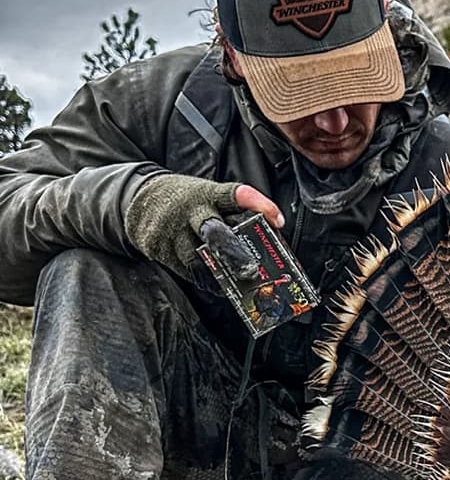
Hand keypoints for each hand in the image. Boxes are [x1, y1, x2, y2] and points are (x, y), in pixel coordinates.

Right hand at [124, 173, 284, 281]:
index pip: (235, 195)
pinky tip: (219, 284)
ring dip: (221, 275)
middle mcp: (190, 211)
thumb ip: (235, 214)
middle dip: (236, 254)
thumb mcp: (210, 197)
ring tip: (240, 285)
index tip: (278, 220)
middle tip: (253, 271)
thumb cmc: (189, 202)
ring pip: (197, 259)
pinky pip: (185, 270)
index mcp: (208, 194)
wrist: (141, 200)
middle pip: (214, 232)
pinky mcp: (158, 248)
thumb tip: (268, 240)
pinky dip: (204, 280)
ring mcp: (171, 231)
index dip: (258, 205)